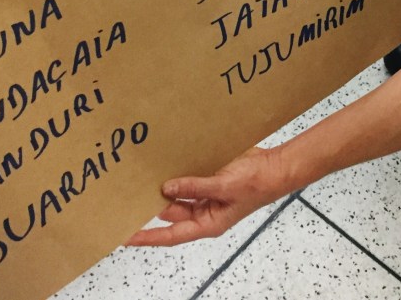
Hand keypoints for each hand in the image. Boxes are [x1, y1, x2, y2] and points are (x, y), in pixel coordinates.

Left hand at [127, 146, 287, 246]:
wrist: (275, 167)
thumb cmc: (257, 184)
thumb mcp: (224, 187)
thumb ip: (195, 187)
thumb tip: (166, 188)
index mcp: (207, 223)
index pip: (170, 235)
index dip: (147, 237)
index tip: (125, 236)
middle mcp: (204, 212)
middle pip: (171, 212)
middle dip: (151, 206)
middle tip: (126, 198)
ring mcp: (206, 196)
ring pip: (178, 194)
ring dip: (164, 187)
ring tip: (140, 179)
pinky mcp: (210, 179)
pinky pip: (189, 178)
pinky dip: (177, 172)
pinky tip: (164, 163)